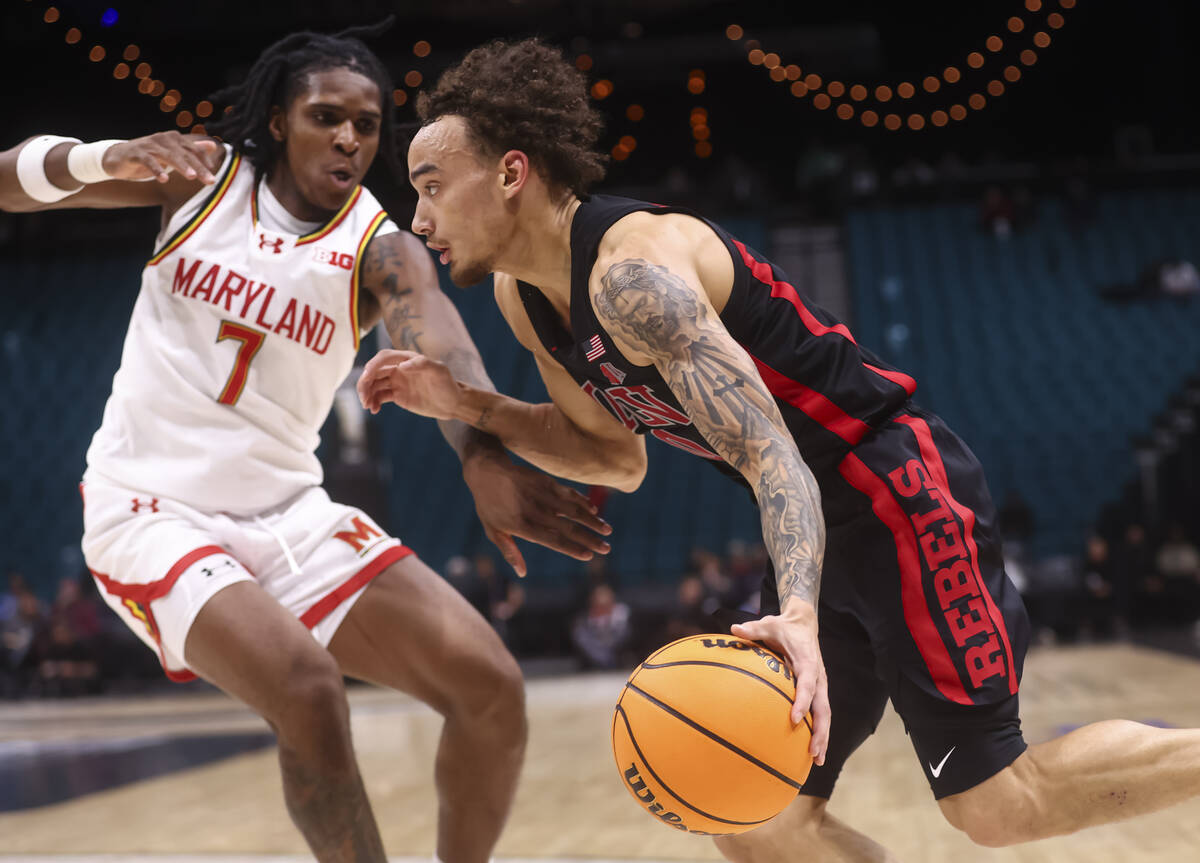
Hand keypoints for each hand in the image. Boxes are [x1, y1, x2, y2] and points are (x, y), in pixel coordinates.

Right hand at [104, 132, 219, 183]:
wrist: (119, 157)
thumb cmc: (150, 156)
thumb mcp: (173, 154)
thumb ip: (192, 150)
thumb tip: (213, 145)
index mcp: (174, 139)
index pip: (193, 149)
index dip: (204, 161)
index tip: (213, 174)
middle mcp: (163, 139)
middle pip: (184, 153)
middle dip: (198, 167)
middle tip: (210, 181)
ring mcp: (149, 145)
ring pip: (168, 155)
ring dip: (181, 166)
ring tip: (192, 177)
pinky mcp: (136, 153)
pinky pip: (148, 161)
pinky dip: (157, 169)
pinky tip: (164, 179)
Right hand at [357, 349, 461, 418]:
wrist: (452, 403)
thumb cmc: (448, 384)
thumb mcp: (439, 371)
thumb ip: (423, 364)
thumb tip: (402, 365)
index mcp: (406, 359)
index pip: (383, 358)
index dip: (373, 365)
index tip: (367, 376)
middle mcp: (398, 368)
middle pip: (374, 372)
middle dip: (365, 383)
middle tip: (363, 398)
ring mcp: (396, 382)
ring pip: (374, 385)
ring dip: (366, 394)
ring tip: (368, 406)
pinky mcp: (396, 395)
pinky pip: (379, 397)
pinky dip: (373, 402)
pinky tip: (374, 410)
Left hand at [462, 449, 612, 576]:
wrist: (486, 471)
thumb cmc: (488, 505)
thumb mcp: (493, 531)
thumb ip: (510, 552)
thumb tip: (522, 573)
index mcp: (522, 526)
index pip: (553, 540)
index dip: (572, 548)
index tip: (588, 556)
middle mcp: (535, 510)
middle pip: (568, 527)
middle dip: (590, 539)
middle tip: (606, 549)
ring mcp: (542, 494)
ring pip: (573, 509)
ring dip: (593, 520)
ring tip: (607, 531)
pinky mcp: (546, 481)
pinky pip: (569, 493)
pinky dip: (583, 501)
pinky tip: (594, 510)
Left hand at [731, 606, 829, 765]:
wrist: (804, 623)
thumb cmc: (783, 627)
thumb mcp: (768, 624)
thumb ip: (753, 629)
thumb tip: (734, 628)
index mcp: (807, 661)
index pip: (808, 684)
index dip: (803, 701)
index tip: (794, 719)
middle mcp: (818, 676)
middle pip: (823, 707)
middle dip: (820, 730)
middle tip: (813, 752)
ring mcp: (819, 684)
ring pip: (824, 714)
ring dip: (823, 736)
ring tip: (817, 760)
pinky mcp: (817, 689)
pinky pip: (819, 712)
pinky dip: (818, 731)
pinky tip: (811, 750)